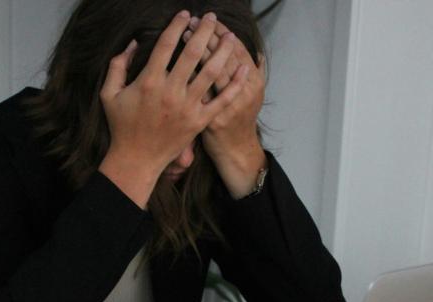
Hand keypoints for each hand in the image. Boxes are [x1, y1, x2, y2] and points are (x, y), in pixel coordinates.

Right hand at [98, 11, 247, 207]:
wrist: (136, 159)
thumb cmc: (122, 126)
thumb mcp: (109, 93)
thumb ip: (118, 65)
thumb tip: (132, 43)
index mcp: (149, 81)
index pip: (166, 45)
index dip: (177, 25)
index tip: (185, 14)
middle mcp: (171, 91)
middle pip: (193, 53)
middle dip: (204, 31)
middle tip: (211, 17)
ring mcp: (188, 107)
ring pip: (211, 73)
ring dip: (223, 51)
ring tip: (230, 36)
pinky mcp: (199, 121)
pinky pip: (222, 100)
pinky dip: (235, 84)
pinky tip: (244, 68)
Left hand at [183, 20, 267, 198]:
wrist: (234, 150)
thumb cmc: (240, 118)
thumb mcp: (254, 94)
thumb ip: (253, 72)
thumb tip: (256, 53)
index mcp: (254, 82)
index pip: (238, 49)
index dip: (223, 33)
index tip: (211, 20)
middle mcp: (243, 93)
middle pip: (223, 56)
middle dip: (207, 35)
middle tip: (193, 21)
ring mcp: (225, 107)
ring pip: (209, 71)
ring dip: (195, 50)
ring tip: (183, 34)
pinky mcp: (207, 119)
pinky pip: (196, 93)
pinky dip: (187, 77)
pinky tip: (176, 62)